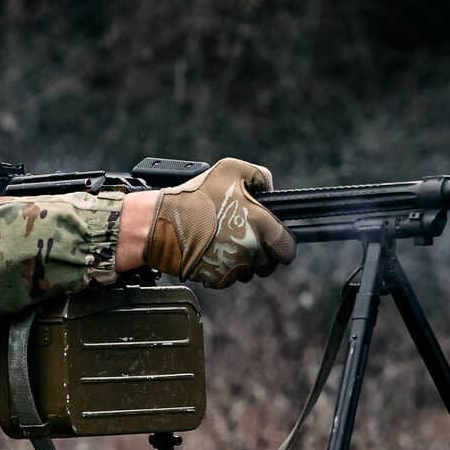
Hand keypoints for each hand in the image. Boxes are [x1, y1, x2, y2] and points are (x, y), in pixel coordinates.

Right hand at [136, 158, 295, 287]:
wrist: (162, 223)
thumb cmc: (195, 196)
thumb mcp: (230, 169)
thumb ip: (259, 176)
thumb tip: (269, 188)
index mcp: (260, 225)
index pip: (287, 247)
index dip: (283, 245)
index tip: (275, 240)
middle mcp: (250, 249)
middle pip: (269, 263)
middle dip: (261, 254)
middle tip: (244, 238)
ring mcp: (233, 267)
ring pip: (249, 272)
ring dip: (242, 262)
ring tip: (223, 242)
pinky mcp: (217, 280)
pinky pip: (229, 278)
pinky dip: (224, 268)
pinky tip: (211, 251)